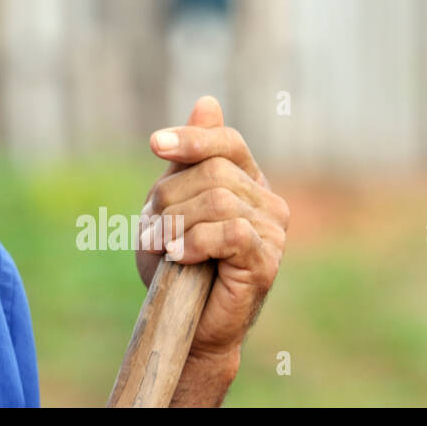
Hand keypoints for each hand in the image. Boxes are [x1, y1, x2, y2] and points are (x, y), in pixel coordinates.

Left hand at [135, 96, 289, 360]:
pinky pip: (230, 231)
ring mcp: (272, 232)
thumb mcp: (173, 203)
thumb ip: (189, 159)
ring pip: (218, 199)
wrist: (186, 323)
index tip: (154, 144)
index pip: (228, 142)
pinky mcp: (268, 261)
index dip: (192, 139)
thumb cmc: (178, 262)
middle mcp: (267, 201)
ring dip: (176, 223)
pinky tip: (179, 257)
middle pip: (213, 171)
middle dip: (170, 198)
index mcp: (246, 181)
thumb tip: (208, 102)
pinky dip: (195, 242)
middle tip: (153, 229)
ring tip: (163, 246)